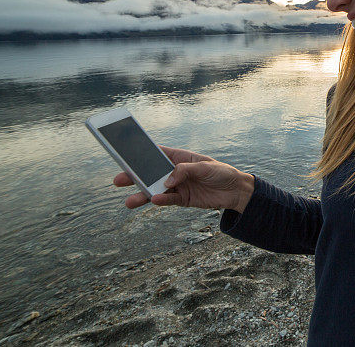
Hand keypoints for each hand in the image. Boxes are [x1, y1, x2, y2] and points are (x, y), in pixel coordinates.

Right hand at [113, 145, 253, 210]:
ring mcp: (177, 186)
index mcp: (179, 157)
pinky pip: (168, 200)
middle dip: (135, 176)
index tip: (125, 154)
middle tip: (118, 180)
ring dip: (143, 194)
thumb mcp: (205, 167)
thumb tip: (167, 180)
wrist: (235, 192)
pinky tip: (154, 201)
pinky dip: (161, 201)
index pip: (157, 153)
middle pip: (150, 173)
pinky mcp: (182, 199)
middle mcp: (174, 171)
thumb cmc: (221, 173)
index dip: (141, 153)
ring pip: (155, 190)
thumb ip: (185, 171)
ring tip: (129, 201)